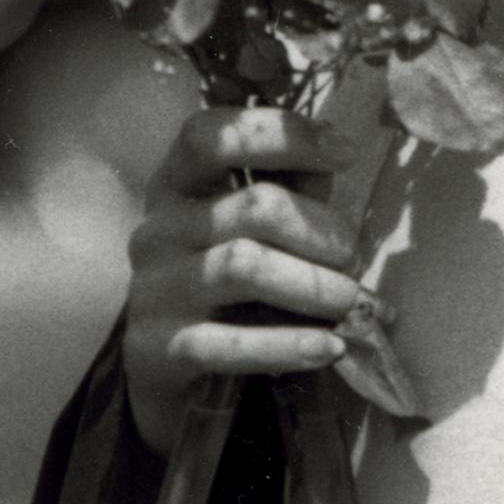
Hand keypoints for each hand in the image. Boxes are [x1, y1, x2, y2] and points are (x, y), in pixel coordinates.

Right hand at [122, 107, 370, 454]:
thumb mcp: (256, 227)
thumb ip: (291, 187)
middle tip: (350, 258)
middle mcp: (158, 230)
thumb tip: (339, 147)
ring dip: (314, 285)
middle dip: (321, 230)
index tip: (347, 152)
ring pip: (245, 267)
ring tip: (345, 300)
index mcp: (178, 186)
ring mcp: (153, 289)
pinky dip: (290, 345)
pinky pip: (231, 342)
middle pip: (255, 207)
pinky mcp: (158, 348)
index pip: (212, 136)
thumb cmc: (229, 282)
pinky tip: (328, 347)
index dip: (283, 134)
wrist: (170, 369)